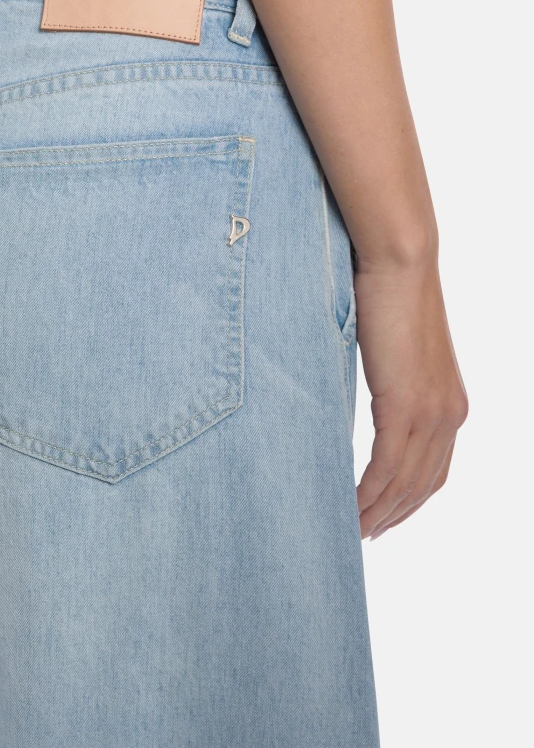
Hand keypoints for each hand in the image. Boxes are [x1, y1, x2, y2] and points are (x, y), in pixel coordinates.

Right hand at [354, 256, 467, 539]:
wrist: (400, 264)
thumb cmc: (390, 298)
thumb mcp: (394, 355)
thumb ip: (391, 387)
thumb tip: (369, 406)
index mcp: (450, 405)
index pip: (434, 472)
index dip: (409, 502)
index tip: (383, 518)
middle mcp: (449, 415)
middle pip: (422, 485)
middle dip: (393, 516)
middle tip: (361, 535)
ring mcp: (431, 412)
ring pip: (405, 483)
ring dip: (378, 512)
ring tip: (351, 529)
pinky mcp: (407, 405)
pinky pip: (387, 466)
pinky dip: (369, 493)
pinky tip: (350, 506)